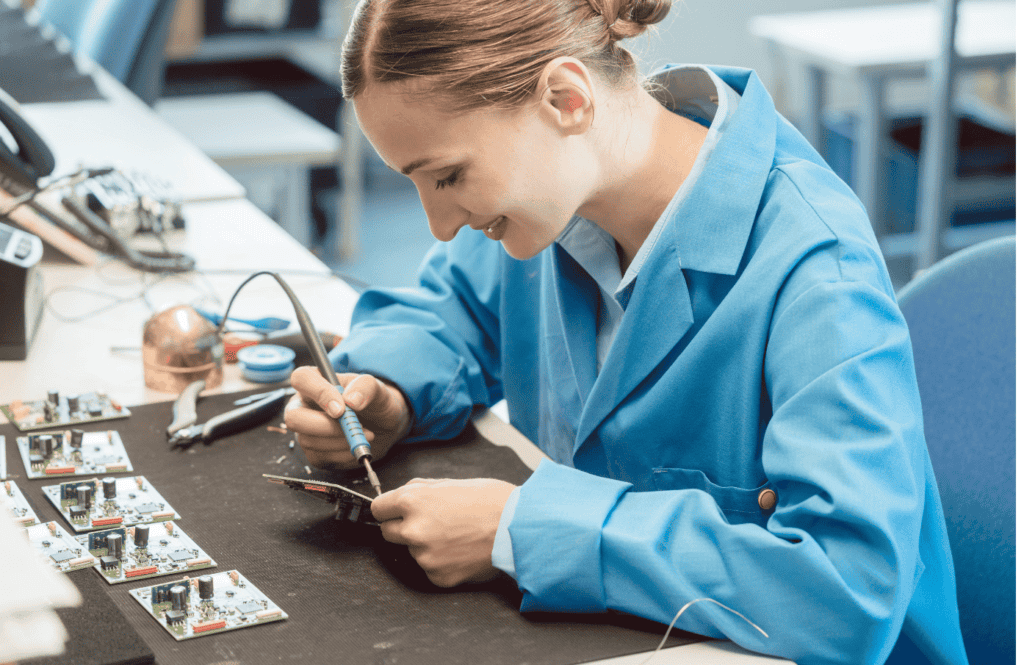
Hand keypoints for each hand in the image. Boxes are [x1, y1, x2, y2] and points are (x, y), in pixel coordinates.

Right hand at [284, 366, 411, 469]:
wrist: (382, 426)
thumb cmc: (374, 402)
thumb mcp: (377, 388)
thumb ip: (365, 387)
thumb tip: (351, 400)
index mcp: (315, 381)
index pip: (301, 379)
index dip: (319, 394)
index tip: (341, 408)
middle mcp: (304, 405)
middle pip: (294, 418)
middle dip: (324, 426)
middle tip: (352, 428)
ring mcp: (305, 430)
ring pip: (308, 440)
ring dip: (341, 441)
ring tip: (363, 433)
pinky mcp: (313, 452)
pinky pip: (320, 457)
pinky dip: (343, 454)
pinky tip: (355, 445)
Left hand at [372, 478, 516, 587]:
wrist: (518, 527)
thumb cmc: (490, 500)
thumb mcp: (450, 483)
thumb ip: (420, 490)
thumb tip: (399, 496)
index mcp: (413, 501)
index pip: (378, 509)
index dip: (388, 509)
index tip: (393, 511)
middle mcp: (413, 529)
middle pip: (388, 532)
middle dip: (403, 527)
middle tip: (431, 522)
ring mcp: (424, 556)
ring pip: (412, 550)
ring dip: (425, 545)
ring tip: (455, 535)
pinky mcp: (438, 576)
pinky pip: (429, 568)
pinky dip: (440, 562)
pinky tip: (460, 550)